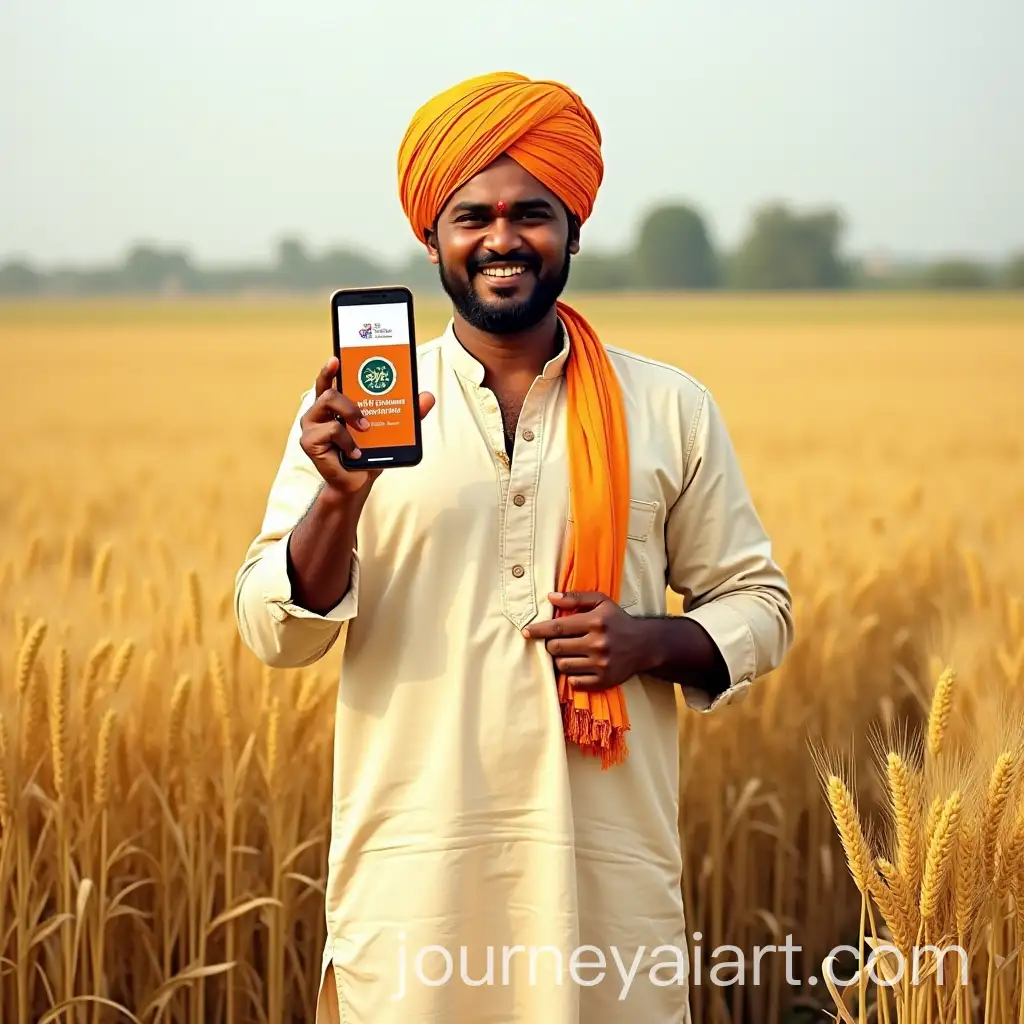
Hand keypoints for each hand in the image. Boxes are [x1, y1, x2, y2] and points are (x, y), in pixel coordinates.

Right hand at [299, 356, 435, 495]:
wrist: (357, 483)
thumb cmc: (368, 454)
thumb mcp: (391, 431)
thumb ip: (408, 414)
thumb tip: (428, 397)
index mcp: (334, 405)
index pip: (328, 380)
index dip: (330, 368)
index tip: (337, 358)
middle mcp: (319, 411)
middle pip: (329, 390)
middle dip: (350, 400)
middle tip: (366, 420)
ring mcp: (311, 425)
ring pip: (328, 402)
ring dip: (350, 415)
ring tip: (364, 431)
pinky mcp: (309, 441)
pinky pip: (330, 429)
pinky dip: (347, 441)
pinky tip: (354, 453)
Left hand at [521, 591, 645, 689]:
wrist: (645, 645)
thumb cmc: (618, 620)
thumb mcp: (601, 602)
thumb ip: (575, 598)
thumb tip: (550, 597)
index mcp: (595, 621)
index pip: (558, 627)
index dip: (538, 630)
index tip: (526, 631)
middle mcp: (598, 643)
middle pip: (556, 648)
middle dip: (550, 645)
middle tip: (554, 642)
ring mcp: (601, 664)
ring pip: (563, 665)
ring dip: (559, 660)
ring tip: (567, 653)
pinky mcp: (604, 680)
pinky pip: (575, 681)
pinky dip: (571, 675)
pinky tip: (577, 666)